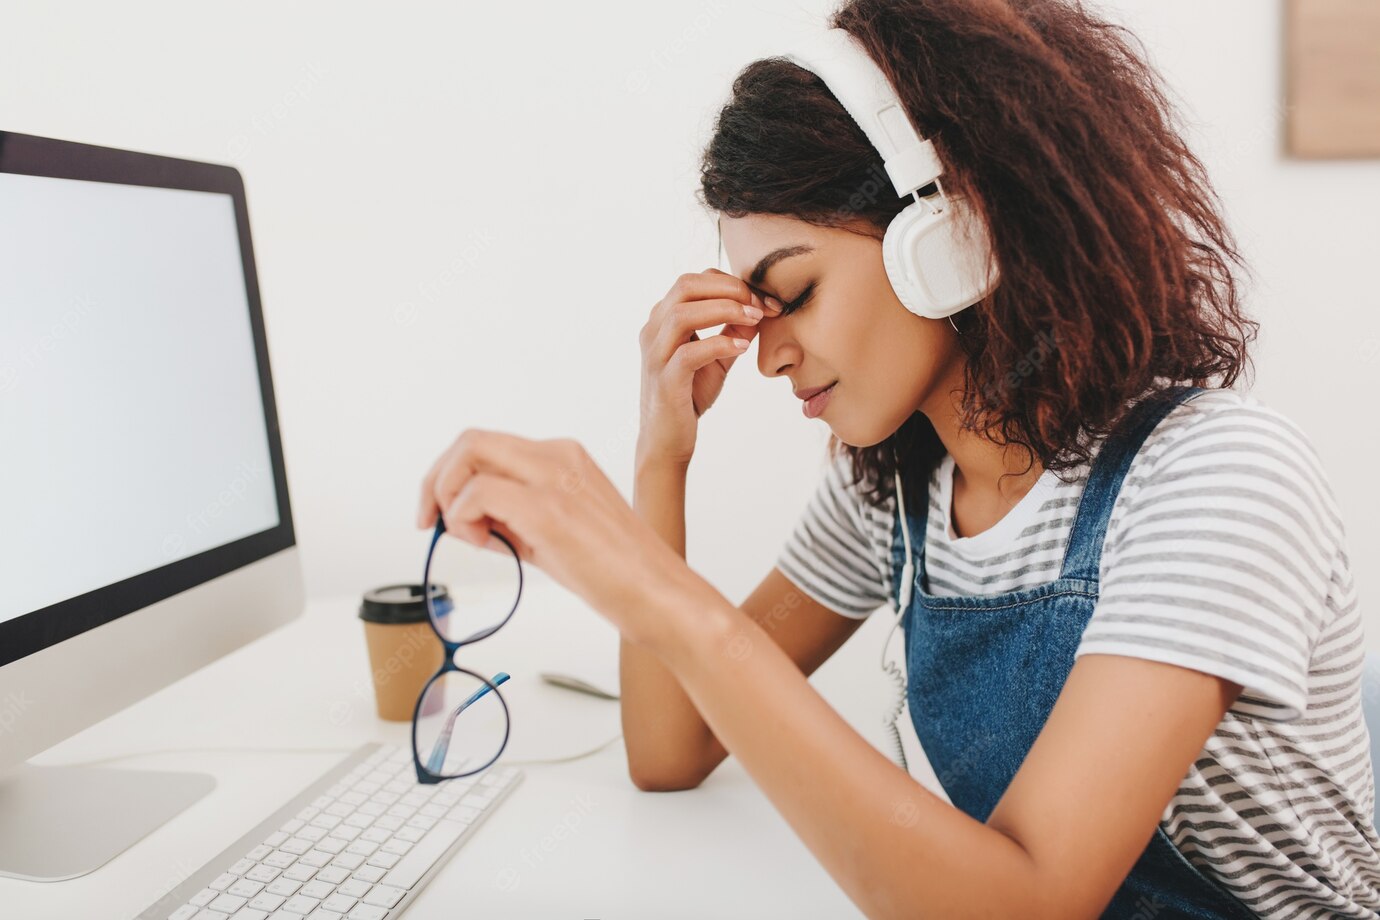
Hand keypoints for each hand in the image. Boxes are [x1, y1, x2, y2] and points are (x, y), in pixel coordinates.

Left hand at [416, 429, 714, 649]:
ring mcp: (555, 478)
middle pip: (471, 440)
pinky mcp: (549, 509)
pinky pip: (478, 493)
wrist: (662, 597)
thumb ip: (513, 521)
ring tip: (468, 537)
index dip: (451, 476)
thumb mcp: (557, 537)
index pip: (488, 446)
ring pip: (469, 453)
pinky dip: (464, 517)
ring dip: (448, 495)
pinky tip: (484, 544)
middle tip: (429, 521)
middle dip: (436, 480)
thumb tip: (463, 521)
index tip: (440, 514)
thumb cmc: (619, 575)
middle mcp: (559, 456)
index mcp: (565, 457)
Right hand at [637, 268, 781, 467]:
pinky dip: (719, 344)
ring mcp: (655, 355)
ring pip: (682, 314)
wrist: (667, 440)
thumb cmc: (689, 396)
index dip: (732, 283)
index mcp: (663, 320)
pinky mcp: (664, 381)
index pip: (695, 281)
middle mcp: (653, 331)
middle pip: (685, 285)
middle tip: (761, 305)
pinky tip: (742, 349)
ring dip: (725, 310)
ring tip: (756, 320)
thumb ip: (733, 331)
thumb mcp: (717, 358)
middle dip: (730, 289)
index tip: (765, 300)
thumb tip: (759, 309)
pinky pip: (689, 353)